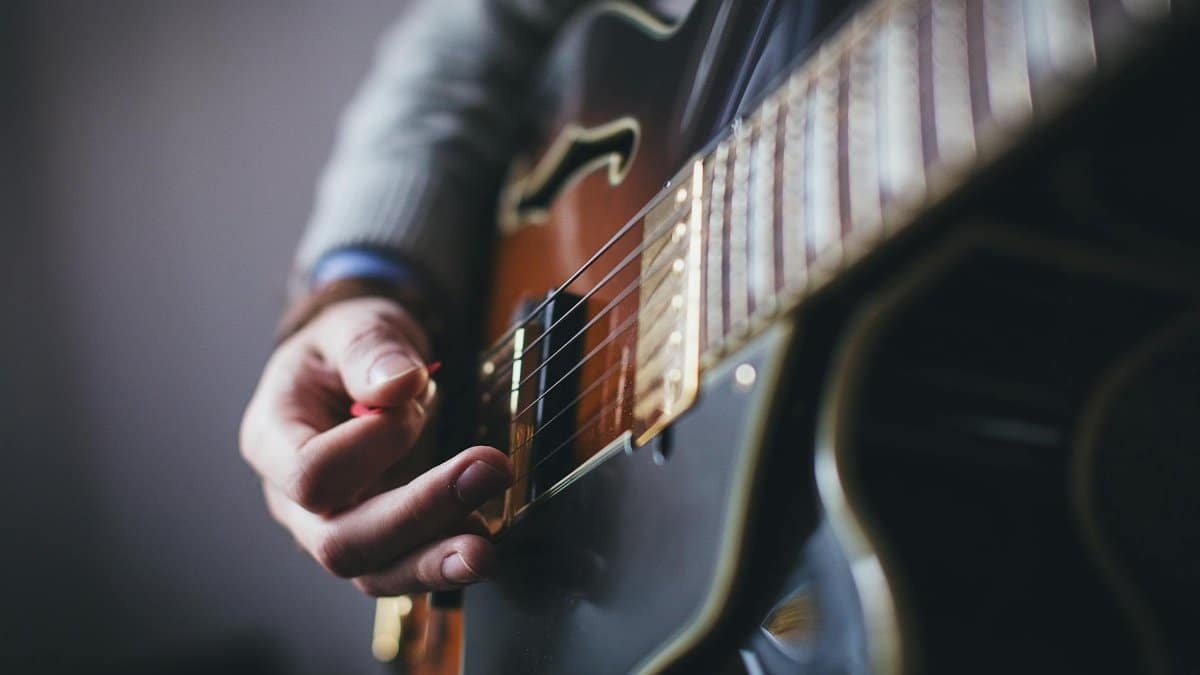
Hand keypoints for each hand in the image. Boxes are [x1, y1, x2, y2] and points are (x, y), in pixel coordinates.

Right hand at [240, 296, 510, 595]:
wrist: (354, 367)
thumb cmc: (344, 347)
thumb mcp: (353, 325)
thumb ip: (370, 349)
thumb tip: (400, 385)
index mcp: (272, 439)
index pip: (311, 474)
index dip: (373, 448)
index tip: (415, 402)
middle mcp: (291, 500)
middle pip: (341, 541)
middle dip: (419, 514)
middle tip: (489, 474)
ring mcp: (332, 526)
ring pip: (373, 572)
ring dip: (434, 564)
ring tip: (486, 551)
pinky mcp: (375, 539)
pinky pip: (403, 568)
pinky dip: (444, 561)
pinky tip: (482, 543)